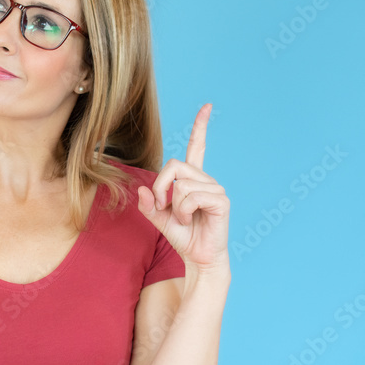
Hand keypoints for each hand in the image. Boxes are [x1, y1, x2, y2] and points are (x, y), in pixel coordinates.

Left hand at [137, 104, 229, 272]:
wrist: (198, 258)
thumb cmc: (182, 236)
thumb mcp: (158, 219)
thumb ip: (149, 204)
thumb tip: (143, 190)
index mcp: (193, 179)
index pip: (197, 147)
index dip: (200, 127)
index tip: (207, 107)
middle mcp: (205, 179)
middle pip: (174, 165)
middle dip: (161, 188)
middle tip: (164, 208)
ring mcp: (215, 188)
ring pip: (180, 184)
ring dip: (174, 206)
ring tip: (183, 219)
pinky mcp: (221, 200)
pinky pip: (191, 196)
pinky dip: (183, 211)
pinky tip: (192, 220)